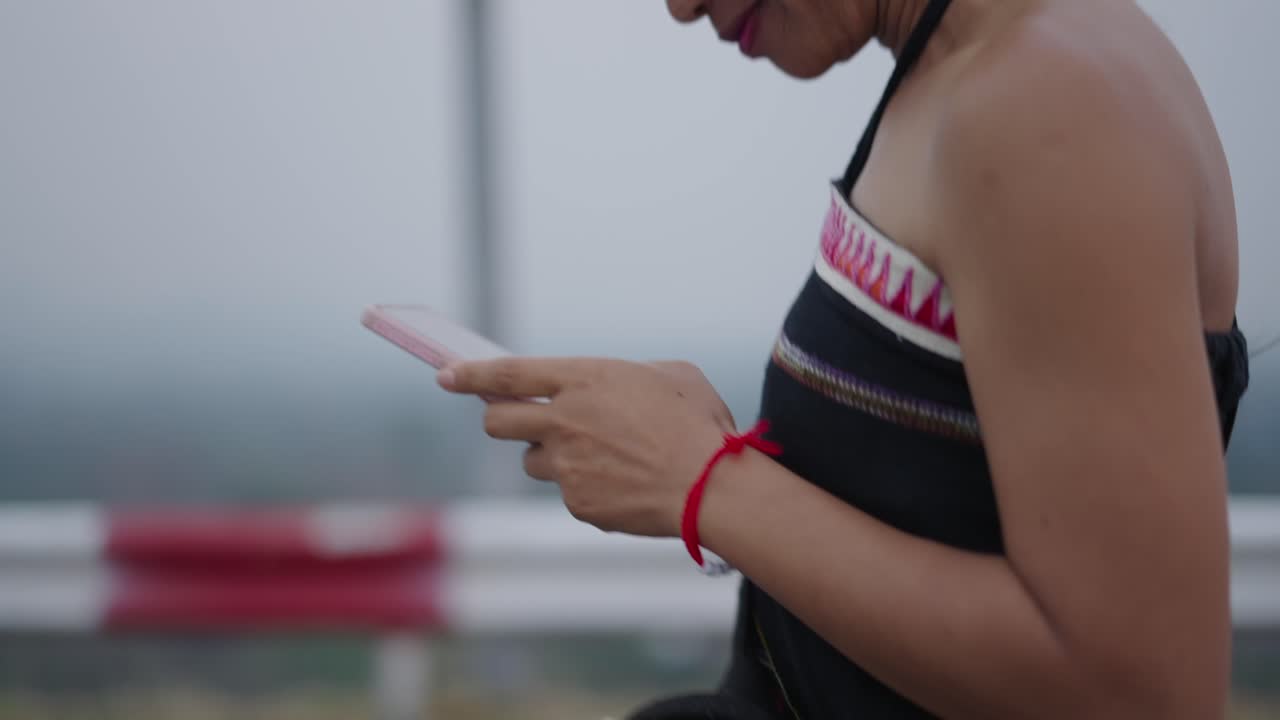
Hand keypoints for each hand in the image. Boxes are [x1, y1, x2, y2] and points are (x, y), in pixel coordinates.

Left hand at [437, 358, 731, 536]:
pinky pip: (569, 494)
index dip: (470, 374)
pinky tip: (624, 485)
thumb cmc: (699, 424)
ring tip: (599, 457)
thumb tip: (614, 389)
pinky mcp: (577, 504)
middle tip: (520, 423)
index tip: (446, 375)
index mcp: (583, 379)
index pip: (508, 374)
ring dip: (553, 458)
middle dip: (501, 420)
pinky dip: (588, 489)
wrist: (710, 487)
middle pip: (498, 423)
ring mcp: (566, 467)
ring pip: (533, 463)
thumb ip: (627, 376)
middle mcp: (563, 421)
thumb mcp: (671, 376)